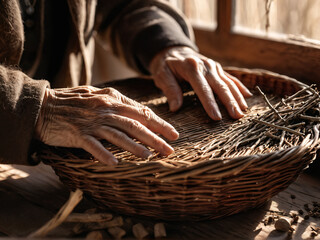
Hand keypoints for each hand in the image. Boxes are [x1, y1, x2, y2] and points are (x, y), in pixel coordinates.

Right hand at [35, 86, 178, 164]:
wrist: (42, 105)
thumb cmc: (72, 101)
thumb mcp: (96, 94)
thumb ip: (117, 100)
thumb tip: (137, 109)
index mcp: (111, 99)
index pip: (141, 112)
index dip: (159, 123)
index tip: (173, 134)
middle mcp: (104, 109)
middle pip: (135, 125)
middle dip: (155, 138)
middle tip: (170, 149)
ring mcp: (91, 122)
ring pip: (118, 135)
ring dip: (135, 147)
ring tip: (150, 157)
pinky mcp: (77, 134)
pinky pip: (93, 146)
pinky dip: (104, 154)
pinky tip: (115, 163)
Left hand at [149, 46, 251, 119]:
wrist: (172, 49)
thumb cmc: (165, 66)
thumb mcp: (161, 75)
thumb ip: (170, 90)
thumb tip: (175, 108)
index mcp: (191, 67)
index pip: (203, 88)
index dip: (210, 103)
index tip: (217, 117)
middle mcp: (206, 65)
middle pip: (220, 86)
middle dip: (229, 102)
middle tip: (237, 117)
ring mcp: (213, 66)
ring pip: (228, 82)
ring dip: (237, 97)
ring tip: (243, 112)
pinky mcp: (217, 68)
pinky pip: (230, 78)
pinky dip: (239, 87)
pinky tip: (247, 96)